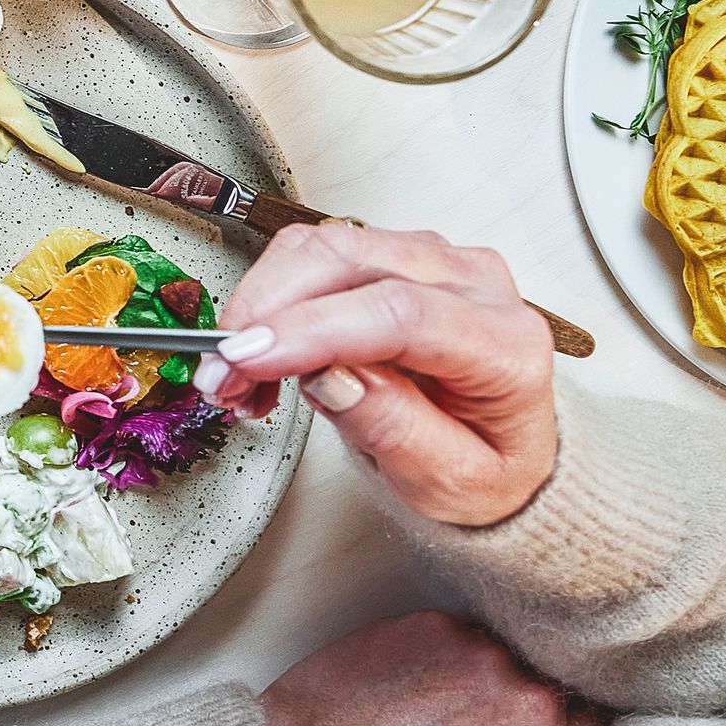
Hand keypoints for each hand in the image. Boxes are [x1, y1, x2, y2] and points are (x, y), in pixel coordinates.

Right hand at [197, 225, 557, 525]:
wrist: (498, 448)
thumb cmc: (484, 466)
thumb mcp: (449, 481)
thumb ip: (393, 427)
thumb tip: (329, 376)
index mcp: (503, 342)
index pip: (400, 312)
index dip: (313, 329)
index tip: (250, 357)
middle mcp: (472, 283)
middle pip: (351, 260)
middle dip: (266, 311)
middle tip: (222, 374)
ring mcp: (432, 259)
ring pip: (323, 245)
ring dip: (260, 302)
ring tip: (237, 374)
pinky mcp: (393, 255)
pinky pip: (316, 253)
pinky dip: (271, 296)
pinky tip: (260, 350)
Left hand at [261, 611, 607, 725]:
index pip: (588, 715)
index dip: (560, 713)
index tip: (539, 713)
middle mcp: (525, 696)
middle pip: (540, 672)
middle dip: (513, 686)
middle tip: (470, 705)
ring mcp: (475, 652)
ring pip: (492, 642)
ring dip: (470, 660)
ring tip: (427, 692)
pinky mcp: (426, 622)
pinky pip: (445, 626)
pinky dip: (428, 643)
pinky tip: (399, 673)